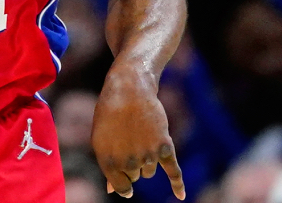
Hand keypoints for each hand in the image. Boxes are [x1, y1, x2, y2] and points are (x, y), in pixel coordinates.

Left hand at [92, 66, 183, 199]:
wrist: (129, 89)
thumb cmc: (111, 113)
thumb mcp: (101, 138)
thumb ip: (108, 165)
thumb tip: (112, 191)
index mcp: (108, 161)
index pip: (121, 187)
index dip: (123, 184)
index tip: (126, 184)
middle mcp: (128, 161)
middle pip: (135, 177)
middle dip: (132, 162)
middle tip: (126, 137)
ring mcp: (147, 155)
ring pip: (149, 171)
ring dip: (145, 158)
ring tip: (137, 133)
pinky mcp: (164, 146)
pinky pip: (173, 171)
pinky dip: (177, 184)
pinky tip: (180, 196)